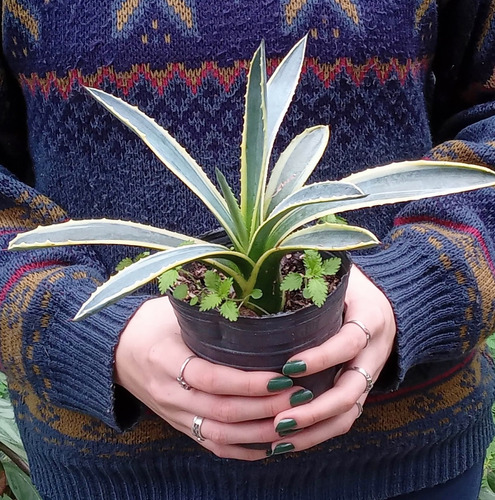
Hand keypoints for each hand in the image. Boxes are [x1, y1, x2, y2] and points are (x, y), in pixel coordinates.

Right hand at [115, 296, 296, 459]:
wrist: (117, 351)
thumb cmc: (151, 324)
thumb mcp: (173, 312)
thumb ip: (206, 314)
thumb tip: (253, 303)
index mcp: (165, 359)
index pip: (211, 378)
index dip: (248, 382)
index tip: (281, 376)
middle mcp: (169, 392)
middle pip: (221, 411)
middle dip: (264, 408)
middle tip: (298, 396)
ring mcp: (173, 414)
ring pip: (220, 435)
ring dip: (260, 432)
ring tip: (293, 421)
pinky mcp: (180, 425)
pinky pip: (212, 445)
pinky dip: (243, 449)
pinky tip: (270, 443)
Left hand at [267, 264, 395, 455]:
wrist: (392, 303)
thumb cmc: (356, 286)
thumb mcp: (344, 275)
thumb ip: (318, 278)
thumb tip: (269, 272)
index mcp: (371, 319)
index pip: (349, 343)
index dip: (322, 357)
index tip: (289, 366)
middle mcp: (374, 353)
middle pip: (352, 392)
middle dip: (316, 410)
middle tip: (280, 419)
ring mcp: (369, 375)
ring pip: (349, 414)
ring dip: (315, 430)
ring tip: (278, 439)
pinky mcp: (359, 388)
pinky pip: (344, 417)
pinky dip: (317, 432)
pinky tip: (287, 440)